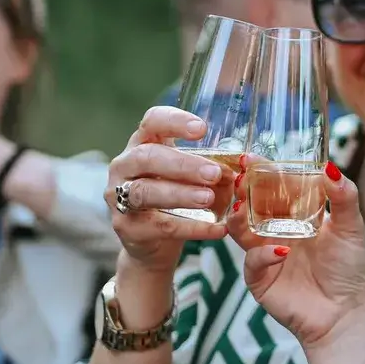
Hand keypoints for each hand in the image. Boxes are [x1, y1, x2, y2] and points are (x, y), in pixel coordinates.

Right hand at [106, 106, 233, 274]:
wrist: (151, 242)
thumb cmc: (174, 197)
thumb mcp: (189, 176)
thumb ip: (210, 167)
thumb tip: (245, 165)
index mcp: (142, 144)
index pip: (151, 121)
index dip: (174, 121)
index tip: (202, 130)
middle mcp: (124, 167)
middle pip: (147, 157)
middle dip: (183, 164)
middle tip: (214, 173)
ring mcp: (119, 198)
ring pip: (146, 191)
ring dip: (180, 194)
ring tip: (209, 198)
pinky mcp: (126, 227)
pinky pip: (159, 226)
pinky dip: (192, 228)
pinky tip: (218, 229)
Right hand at [231, 162, 364, 346]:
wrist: (346, 313)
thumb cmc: (350, 268)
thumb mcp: (352, 227)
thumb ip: (344, 196)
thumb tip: (330, 167)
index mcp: (296, 214)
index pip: (275, 188)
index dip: (265, 173)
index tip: (253, 158)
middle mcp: (277, 231)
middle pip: (253, 205)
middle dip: (244, 190)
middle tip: (240, 176)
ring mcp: (265, 254)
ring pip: (241, 231)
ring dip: (239, 218)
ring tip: (242, 207)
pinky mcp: (260, 279)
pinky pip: (252, 263)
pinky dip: (262, 255)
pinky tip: (279, 252)